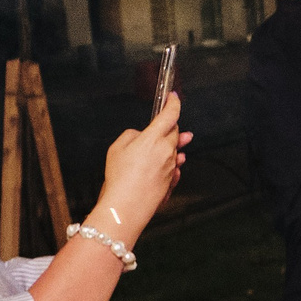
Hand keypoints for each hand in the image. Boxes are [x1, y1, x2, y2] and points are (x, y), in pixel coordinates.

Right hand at [94, 92, 187, 233]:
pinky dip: (173, 162)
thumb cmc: (120, 175)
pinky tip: (173, 164)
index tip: (173, 97)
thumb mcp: (117, 147)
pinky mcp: (171, 180)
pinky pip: (175, 168)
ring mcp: (171, 167)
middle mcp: (167, 151)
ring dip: (175, 144)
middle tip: (171, 122)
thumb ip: (132, 135)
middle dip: (173, 126)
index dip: (173, 104)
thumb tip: (141, 135)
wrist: (128, 204)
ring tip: (182, 140)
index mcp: (154, 138)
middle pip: (175, 133)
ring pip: (176, 150)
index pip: (169, 115)